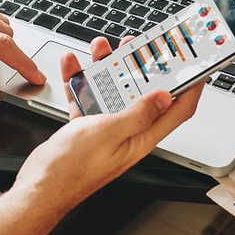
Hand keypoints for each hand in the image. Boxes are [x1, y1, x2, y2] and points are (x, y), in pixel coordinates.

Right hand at [13, 36, 206, 214]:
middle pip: (143, 93)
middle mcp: (127, 132)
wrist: (39, 187)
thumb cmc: (73, 169)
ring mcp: (106, 128)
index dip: (190, 88)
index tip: (195, 67)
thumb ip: (138, 113)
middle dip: (143, 67)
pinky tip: (73, 66)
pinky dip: (81, 80)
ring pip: (113, 90)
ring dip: (108, 68)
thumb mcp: (110, 133)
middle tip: (137, 47)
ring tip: (101, 49)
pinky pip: (88, 96)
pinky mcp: (86, 126)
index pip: (177, 111)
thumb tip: (164, 98)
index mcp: (141, 137)